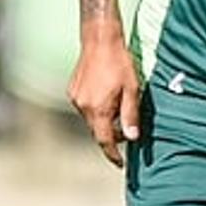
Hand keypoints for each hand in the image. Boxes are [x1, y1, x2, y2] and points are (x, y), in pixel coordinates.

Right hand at [68, 29, 141, 166]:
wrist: (100, 40)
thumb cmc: (120, 63)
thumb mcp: (133, 90)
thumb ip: (130, 115)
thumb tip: (132, 138)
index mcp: (98, 109)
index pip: (104, 140)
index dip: (112, 154)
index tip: (120, 164)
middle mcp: (83, 106)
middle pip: (97, 131)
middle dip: (111, 136)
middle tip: (127, 134)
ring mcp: (75, 98)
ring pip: (91, 120)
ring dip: (104, 122)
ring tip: (119, 112)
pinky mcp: (72, 91)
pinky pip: (86, 108)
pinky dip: (97, 110)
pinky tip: (108, 99)